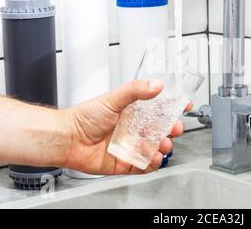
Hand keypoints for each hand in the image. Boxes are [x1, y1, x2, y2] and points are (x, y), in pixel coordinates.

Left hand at [59, 80, 190, 174]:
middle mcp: (132, 128)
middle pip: (160, 130)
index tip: (184, 105)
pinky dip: (151, 163)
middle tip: (175, 128)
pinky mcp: (124, 162)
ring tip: (162, 144)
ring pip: (154, 148)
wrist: (66, 139)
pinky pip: (143, 165)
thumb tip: (156, 84)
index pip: (158, 108)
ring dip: (163, 147)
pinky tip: (153, 158)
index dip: (172, 108)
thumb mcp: (113, 98)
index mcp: (132, 112)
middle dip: (171, 129)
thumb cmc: (83, 117)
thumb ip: (136, 90)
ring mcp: (129, 146)